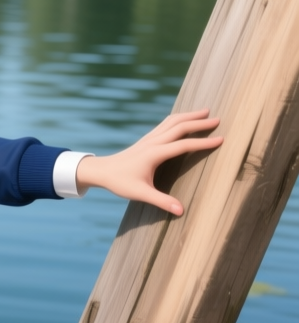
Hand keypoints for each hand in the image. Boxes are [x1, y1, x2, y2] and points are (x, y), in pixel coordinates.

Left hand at [76, 110, 222, 215]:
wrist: (101, 171)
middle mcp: (153, 142)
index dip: (203, 143)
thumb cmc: (120, 183)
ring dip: (190, 116)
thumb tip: (180, 211)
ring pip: (172, 121)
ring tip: (206, 111)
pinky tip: (184, 118)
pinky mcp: (146, 139)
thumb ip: (161, 201)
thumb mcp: (140, 194)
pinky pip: (165, 124)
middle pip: (180, 127)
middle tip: (219, 120)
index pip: (184, 145)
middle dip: (200, 123)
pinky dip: (178, 118)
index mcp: (154, 154)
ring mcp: (149, 138)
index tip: (220, 140)